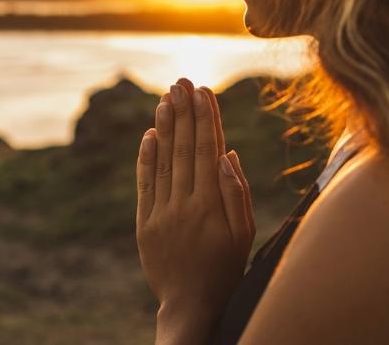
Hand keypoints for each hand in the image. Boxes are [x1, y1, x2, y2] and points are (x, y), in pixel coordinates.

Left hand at [135, 78, 255, 326]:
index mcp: (211, 205)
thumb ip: (236, 193)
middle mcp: (184, 205)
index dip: (205, 118)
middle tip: (182, 82)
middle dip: (183, 112)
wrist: (190, 306)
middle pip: (184, 149)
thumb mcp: (244, 235)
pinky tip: (150, 134)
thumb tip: (228, 153)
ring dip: (165, 127)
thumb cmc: (225, 269)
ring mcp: (161, 213)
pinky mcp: (144, 223)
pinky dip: (146, 157)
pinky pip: (145, 183)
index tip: (204, 91)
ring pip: (163, 161)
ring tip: (167, 97)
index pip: (208, 150)